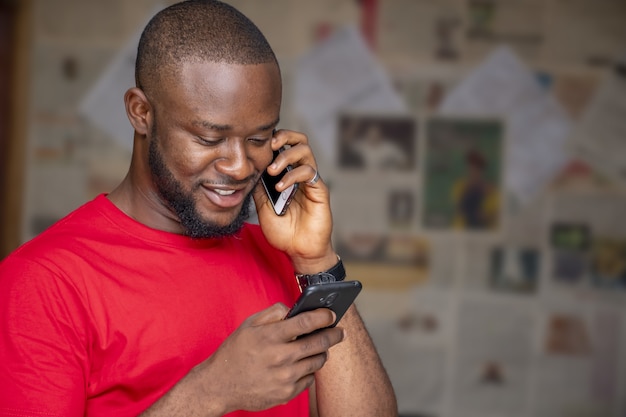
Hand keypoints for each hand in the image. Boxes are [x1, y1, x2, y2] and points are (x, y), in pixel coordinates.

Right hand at [192, 303, 343, 413]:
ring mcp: (285, 378)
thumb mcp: (249, 325)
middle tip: (339, 331)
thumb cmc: (235, 352)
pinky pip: (309, 378)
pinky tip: (302, 364)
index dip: (324, 316)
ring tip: (319, 347)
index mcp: (271, 336)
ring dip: (322, 352)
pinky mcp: (286, 393)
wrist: (220, 385)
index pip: (307, 322)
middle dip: (333, 334)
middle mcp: (280, 357)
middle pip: (319, 342)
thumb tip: (295, 309)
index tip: (332, 314)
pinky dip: (309, 370)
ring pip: (318, 361)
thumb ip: (274, 313)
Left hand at [252, 130, 335, 268]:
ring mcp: (310, 181)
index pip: (284, 147)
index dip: (273, 140)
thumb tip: (249, 170)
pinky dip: (292, 175)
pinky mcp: (319, 190)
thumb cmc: (284, 232)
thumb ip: (259, 189)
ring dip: (286, 155)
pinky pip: (309, 172)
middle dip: (284, 136)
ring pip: (305, 151)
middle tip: (270, 145)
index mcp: (288, 175)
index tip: (257, 144)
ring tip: (272, 169)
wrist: (299, 251)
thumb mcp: (262, 208)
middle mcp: (300, 174)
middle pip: (299, 140)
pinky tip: (280, 187)